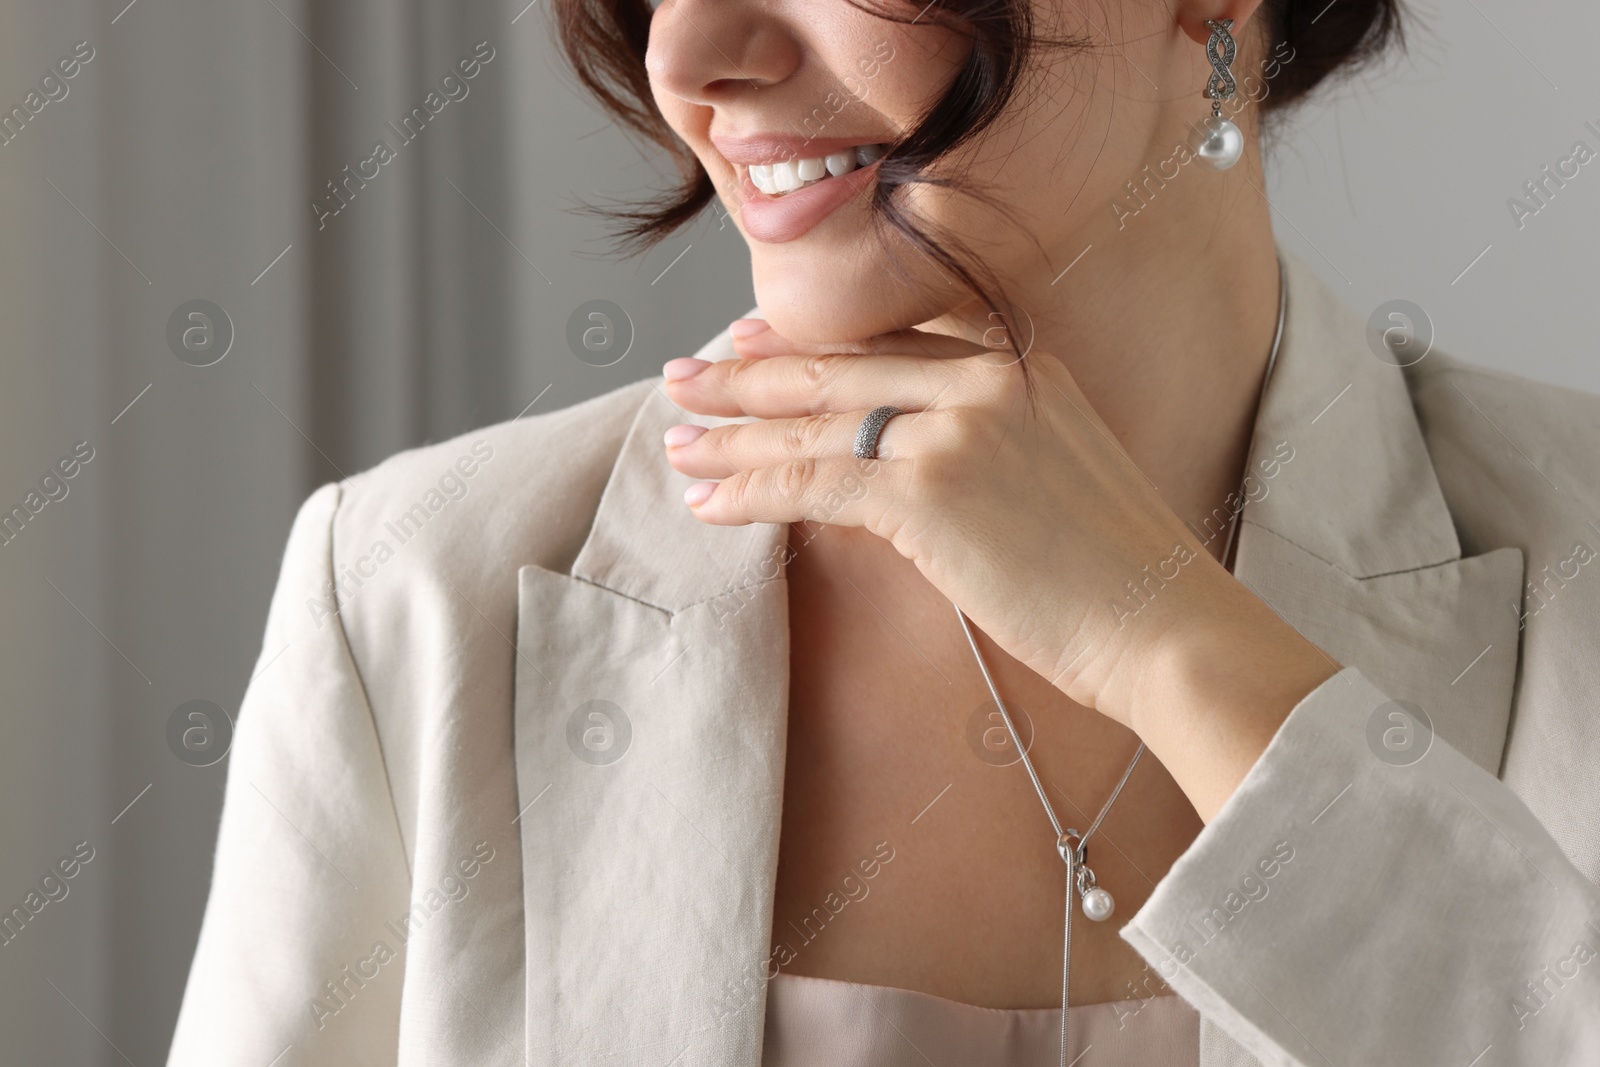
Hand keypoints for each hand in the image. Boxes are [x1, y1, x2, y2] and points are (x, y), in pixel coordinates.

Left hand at [662, 319, 1337, 816]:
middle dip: (747, 374)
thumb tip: (900, 470)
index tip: (753, 342)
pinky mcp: (928, 492)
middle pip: (836, 367)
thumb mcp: (1055, 474)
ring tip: (678, 444)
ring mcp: (955, 430)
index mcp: (1019, 367)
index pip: (888, 341)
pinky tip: (710, 502)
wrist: (1164, 625)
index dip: (809, 344)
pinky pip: (814, 480)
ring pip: (814, 421)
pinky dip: (753, 490)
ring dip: (733, 435)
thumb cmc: (1118, 575)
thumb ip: (984, 447)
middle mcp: (983, 381)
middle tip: (684, 378)